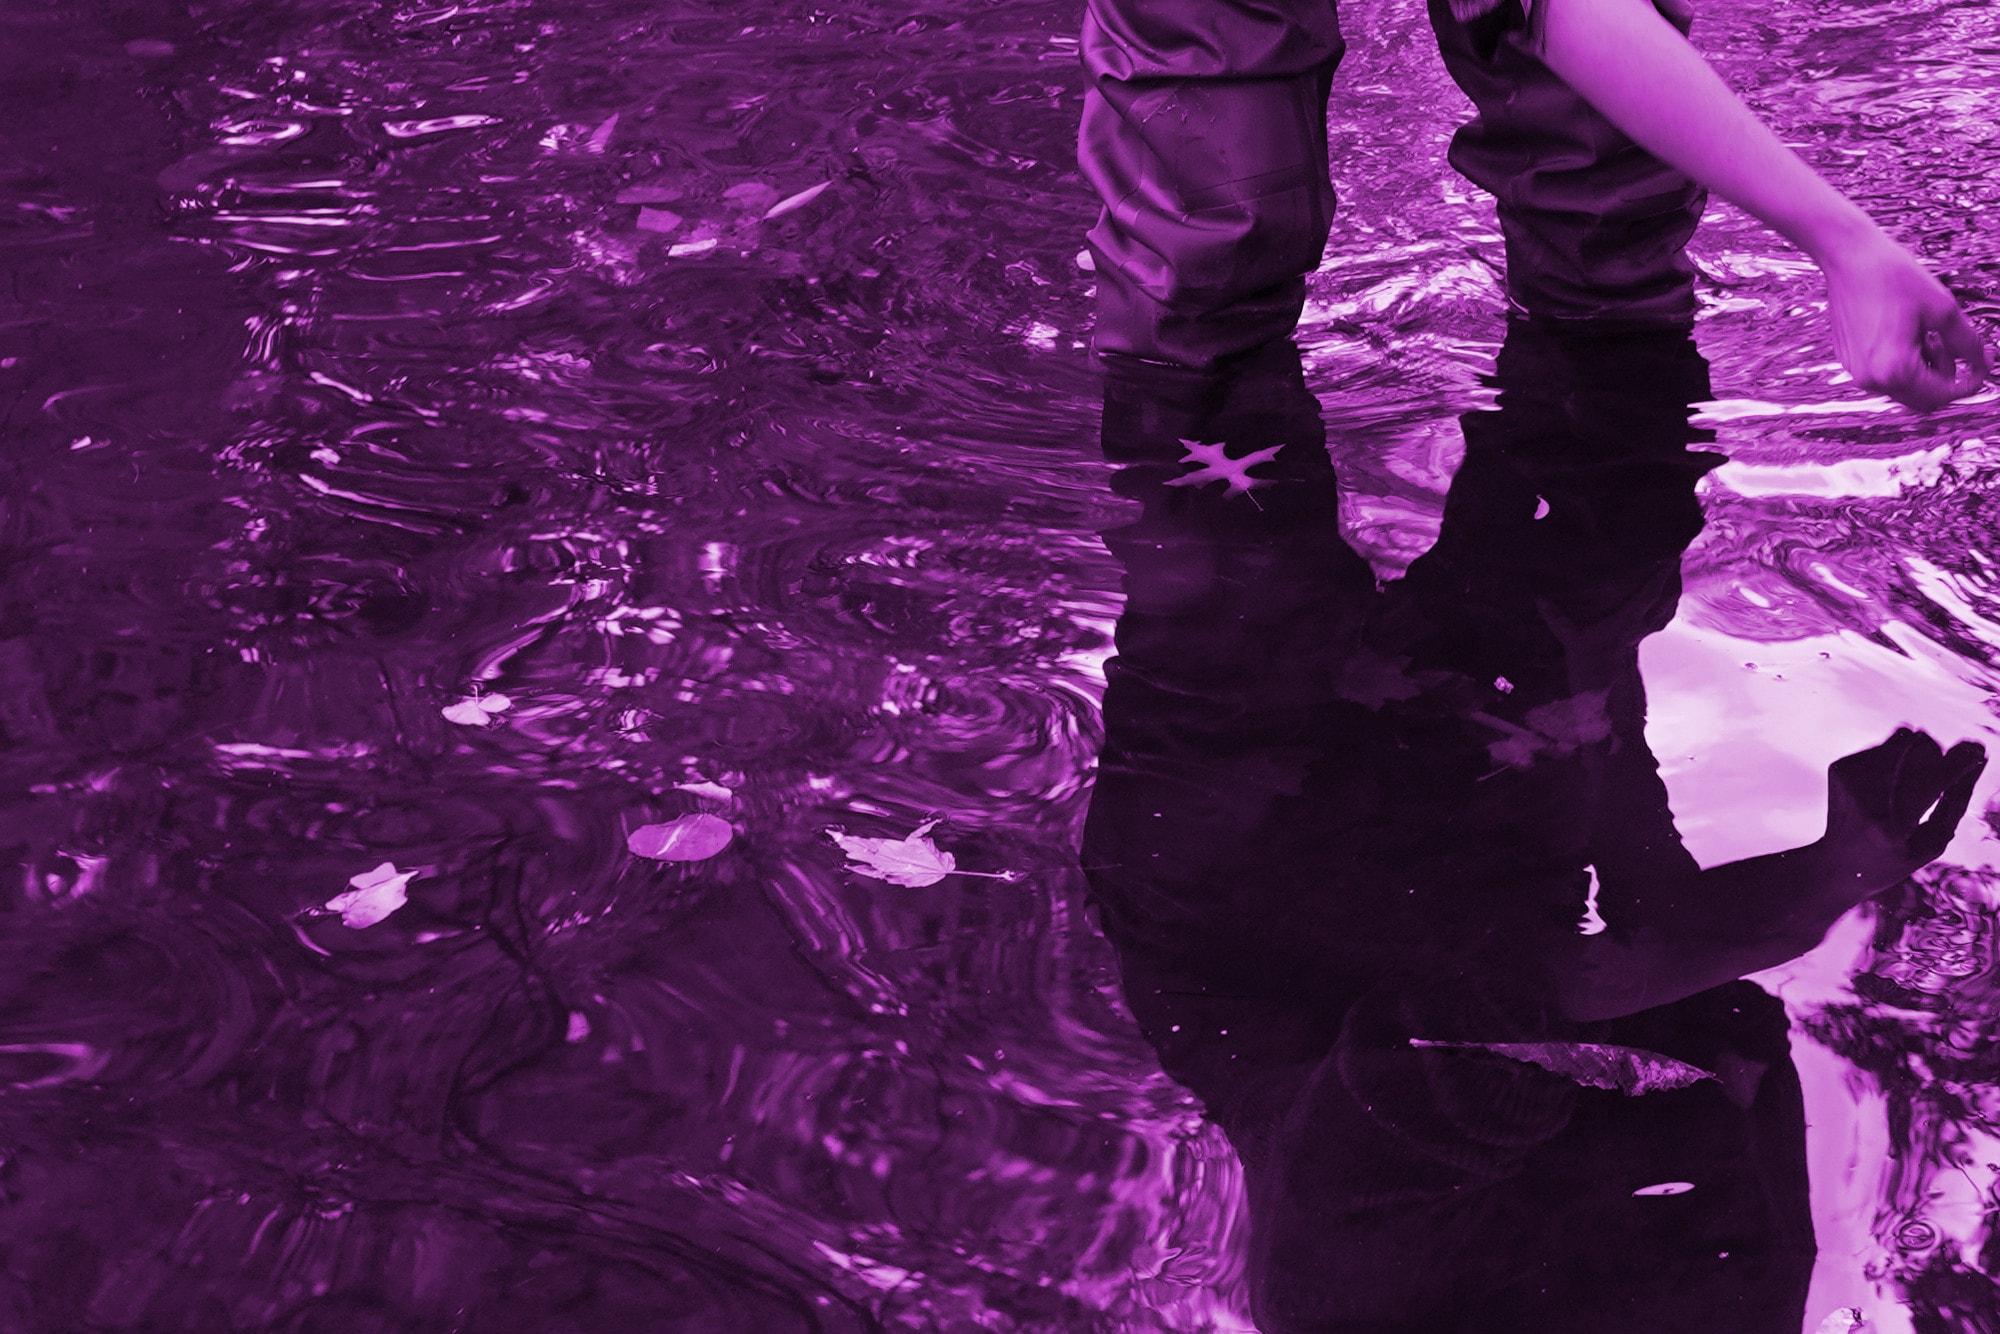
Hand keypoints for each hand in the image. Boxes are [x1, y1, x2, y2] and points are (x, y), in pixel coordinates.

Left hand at [1820, 727, 1985, 903]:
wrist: (1838, 864)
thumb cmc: (1895, 857)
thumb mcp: (1933, 841)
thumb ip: (1957, 799)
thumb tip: (1977, 758)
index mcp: (1889, 826)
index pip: (1933, 780)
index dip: (1960, 761)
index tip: (1976, 751)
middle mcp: (1863, 798)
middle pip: (1918, 748)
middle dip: (1938, 754)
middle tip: (1941, 773)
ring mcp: (1847, 779)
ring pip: (1902, 739)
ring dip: (1917, 754)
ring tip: (1911, 784)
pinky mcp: (1839, 767)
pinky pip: (1883, 744)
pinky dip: (1896, 757)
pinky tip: (1889, 783)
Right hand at [1824, 238, 1990, 411]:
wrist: (1850, 259)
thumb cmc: (1891, 278)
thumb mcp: (1943, 309)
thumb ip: (1968, 343)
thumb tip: (1982, 362)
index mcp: (1893, 369)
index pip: (1942, 395)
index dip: (1970, 383)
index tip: (1982, 368)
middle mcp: (1871, 378)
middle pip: (1922, 401)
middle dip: (1944, 380)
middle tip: (1955, 351)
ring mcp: (1857, 371)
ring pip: (1903, 388)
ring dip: (1923, 371)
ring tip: (1928, 337)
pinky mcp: (1849, 360)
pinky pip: (1883, 375)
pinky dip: (1902, 363)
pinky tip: (1906, 334)